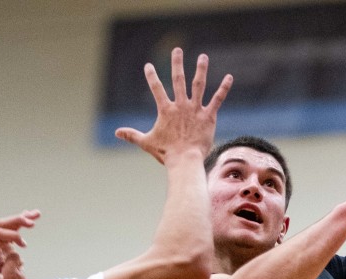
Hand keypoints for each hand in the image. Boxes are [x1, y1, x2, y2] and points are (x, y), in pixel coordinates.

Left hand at [0, 210, 38, 278]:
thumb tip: (14, 253)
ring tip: (36, 214)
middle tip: (32, 222)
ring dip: (22, 218)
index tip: (25, 245)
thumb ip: (9, 268)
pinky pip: (12, 230)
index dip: (13, 236)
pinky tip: (31, 216)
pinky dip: (22, 223)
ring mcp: (0, 246)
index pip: (0, 234)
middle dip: (17, 221)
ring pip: (8, 225)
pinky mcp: (6, 247)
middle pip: (2, 225)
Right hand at [115, 47, 232, 163]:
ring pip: (198, 85)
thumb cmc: (166, 153)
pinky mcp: (208, 117)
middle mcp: (181, 106)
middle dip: (177, 63)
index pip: (156, 89)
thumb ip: (132, 135)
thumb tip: (116, 132)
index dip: (151, 76)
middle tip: (176, 50)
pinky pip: (217, 100)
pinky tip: (229, 78)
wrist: (185, 161)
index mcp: (166, 110)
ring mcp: (195, 110)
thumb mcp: (146, 142)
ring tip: (203, 57)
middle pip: (178, 80)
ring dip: (201, 69)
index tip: (148, 66)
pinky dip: (224, 88)